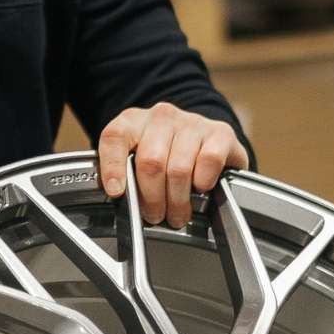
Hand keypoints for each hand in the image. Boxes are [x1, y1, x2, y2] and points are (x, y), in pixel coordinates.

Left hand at [98, 102, 249, 228]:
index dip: (113, 167)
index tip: (116, 192)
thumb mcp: (136, 161)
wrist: (204, 140)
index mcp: (133, 121)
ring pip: (179, 168)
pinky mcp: (220, 132)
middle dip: (152, 198)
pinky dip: (203, 182)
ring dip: (177, 200)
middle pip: (150, 162)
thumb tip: (119, 196)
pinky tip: (200, 188)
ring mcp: (191, 123)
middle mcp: (161, 117)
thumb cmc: (165, 156)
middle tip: (155, 216)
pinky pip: (209, 161)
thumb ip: (123, 173)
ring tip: (177, 214)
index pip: (115, 137)